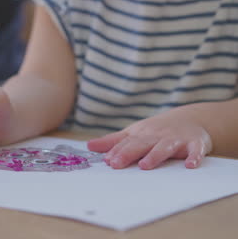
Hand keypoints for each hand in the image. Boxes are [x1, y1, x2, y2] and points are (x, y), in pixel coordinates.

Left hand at [87, 108, 212, 169]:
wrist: (191, 119)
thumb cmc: (156, 131)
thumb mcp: (134, 133)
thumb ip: (113, 141)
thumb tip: (89, 146)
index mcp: (141, 135)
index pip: (126, 143)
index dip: (116, 151)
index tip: (106, 161)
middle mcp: (156, 136)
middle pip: (141, 144)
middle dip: (128, 153)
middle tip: (116, 164)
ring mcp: (176, 139)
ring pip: (164, 148)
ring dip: (155, 156)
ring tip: (145, 165)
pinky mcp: (195, 144)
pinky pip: (195, 151)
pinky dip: (194, 157)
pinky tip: (190, 165)